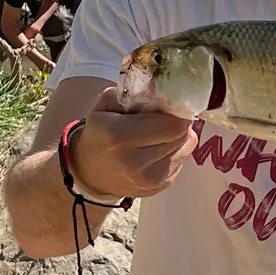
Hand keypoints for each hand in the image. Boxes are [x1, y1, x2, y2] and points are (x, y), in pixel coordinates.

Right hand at [69, 86, 195, 200]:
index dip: (175, 109)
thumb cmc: (98, 133)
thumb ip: (133, 92)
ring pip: (186, 146)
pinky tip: (157, 148)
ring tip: (158, 132)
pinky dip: (174, 150)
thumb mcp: (105, 105)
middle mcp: (136, 162)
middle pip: (181, 134)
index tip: (168, 103)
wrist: (89, 174)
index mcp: (119, 137)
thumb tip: (162, 87)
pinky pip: (181, 160)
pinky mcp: (160, 187)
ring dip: (178, 135)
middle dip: (177, 120)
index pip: (172, 123)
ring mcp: (150, 179)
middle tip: (164, 115)